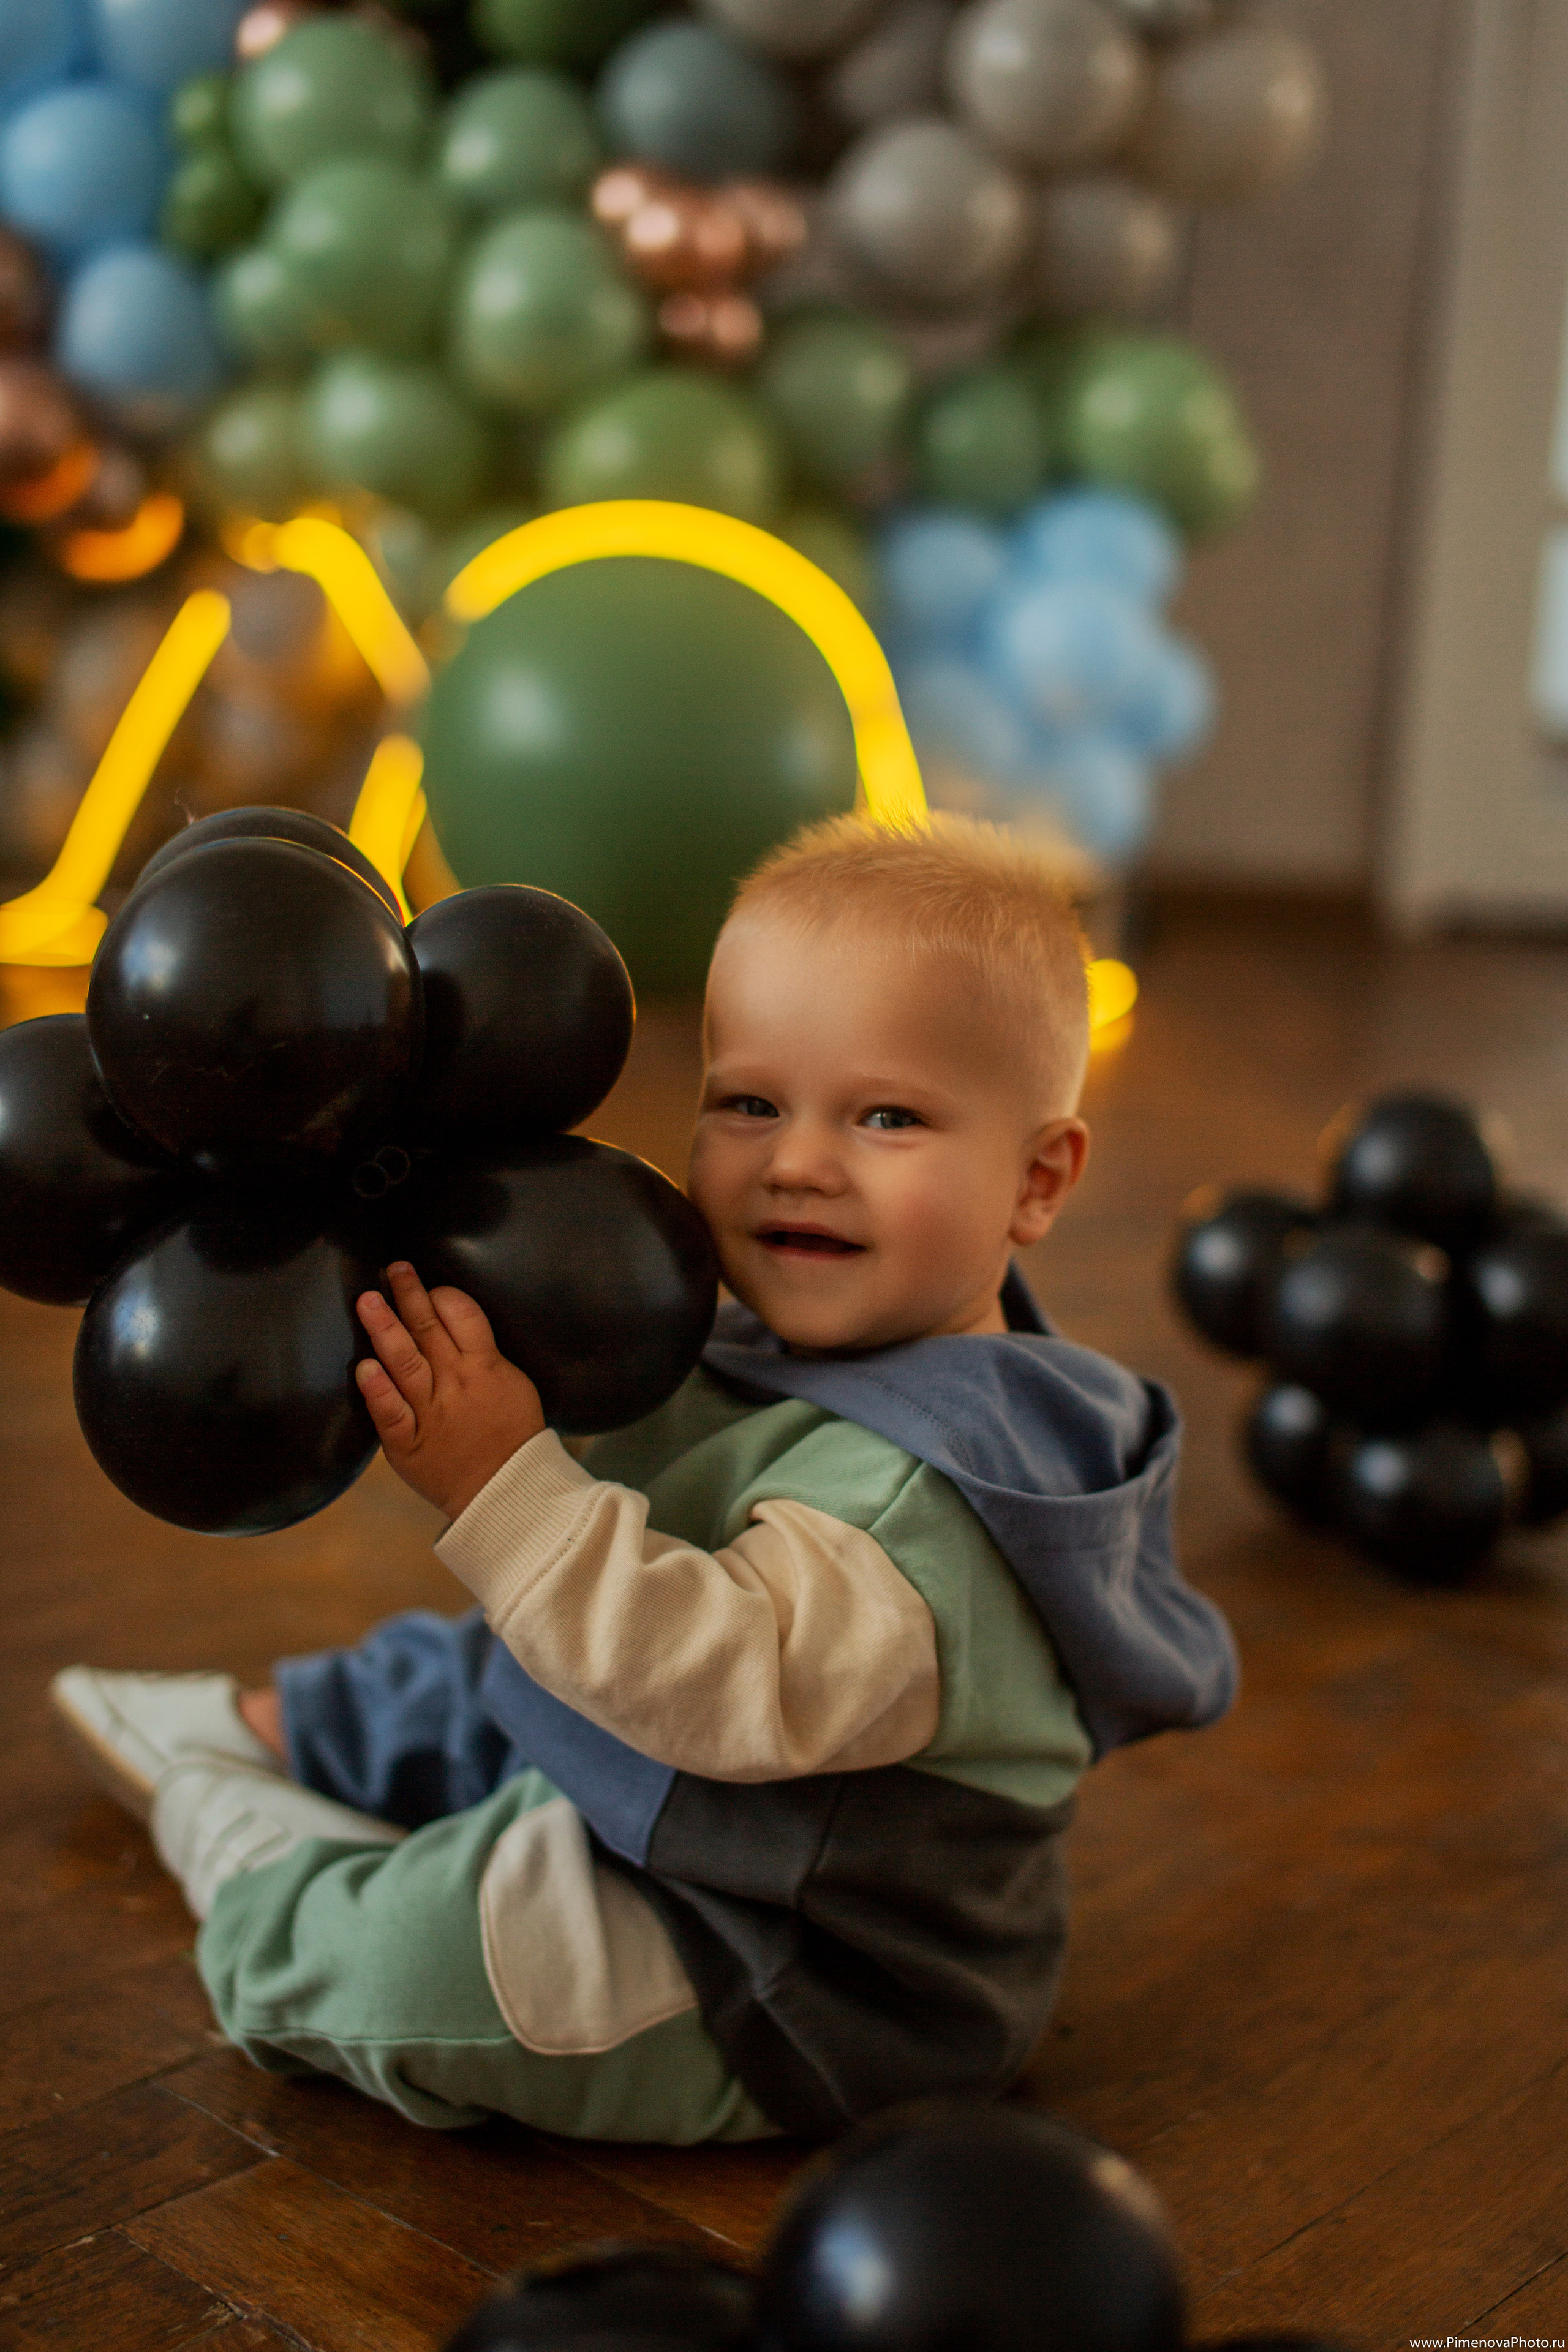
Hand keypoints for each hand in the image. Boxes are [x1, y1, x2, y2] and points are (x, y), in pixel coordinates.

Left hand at [356, 1262, 544, 1520]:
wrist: (507, 1491)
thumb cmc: (511, 1436)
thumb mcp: (514, 1384)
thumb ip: (483, 1353)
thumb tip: (454, 1321)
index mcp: (484, 1367)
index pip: (462, 1315)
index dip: (441, 1295)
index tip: (427, 1286)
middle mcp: (455, 1384)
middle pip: (428, 1329)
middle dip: (408, 1295)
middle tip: (392, 1271)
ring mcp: (429, 1413)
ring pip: (405, 1363)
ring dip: (384, 1328)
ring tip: (368, 1302)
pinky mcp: (408, 1443)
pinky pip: (390, 1413)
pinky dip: (377, 1391)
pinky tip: (364, 1368)